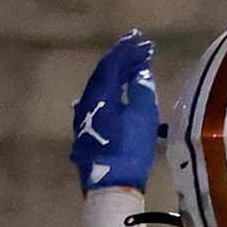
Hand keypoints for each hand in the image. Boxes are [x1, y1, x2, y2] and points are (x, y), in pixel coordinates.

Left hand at [70, 30, 158, 192]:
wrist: (110, 186)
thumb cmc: (129, 151)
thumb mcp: (142, 118)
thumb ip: (141, 91)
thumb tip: (140, 74)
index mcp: (99, 94)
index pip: (112, 64)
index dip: (127, 51)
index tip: (141, 41)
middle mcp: (87, 100)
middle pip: (103, 74)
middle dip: (121, 61)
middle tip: (139, 51)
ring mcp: (84, 116)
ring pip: (100, 88)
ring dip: (116, 76)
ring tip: (132, 70)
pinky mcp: (87, 130)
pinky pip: (100, 101)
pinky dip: (112, 91)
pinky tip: (120, 93)